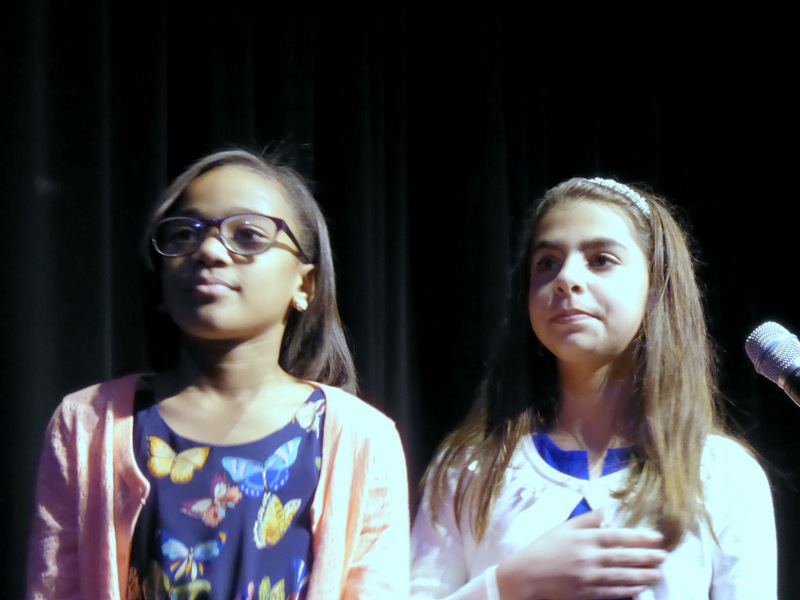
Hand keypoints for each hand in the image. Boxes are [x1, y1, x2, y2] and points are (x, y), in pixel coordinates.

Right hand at [495, 509, 665, 599]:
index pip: (619, 537)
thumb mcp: (563, 528)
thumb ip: (585, 519)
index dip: (640, 538)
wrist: (527, 575)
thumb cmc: (544, 548)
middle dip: (647, 558)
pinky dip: (627, 591)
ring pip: (622, 577)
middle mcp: (590, 558)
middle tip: (665, 557)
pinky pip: (612, 592)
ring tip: (658, 574)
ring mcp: (590, 578)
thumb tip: (605, 510)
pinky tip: (639, 589)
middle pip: (625, 558)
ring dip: (643, 576)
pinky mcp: (587, 594)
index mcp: (585, 539)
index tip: (657, 539)